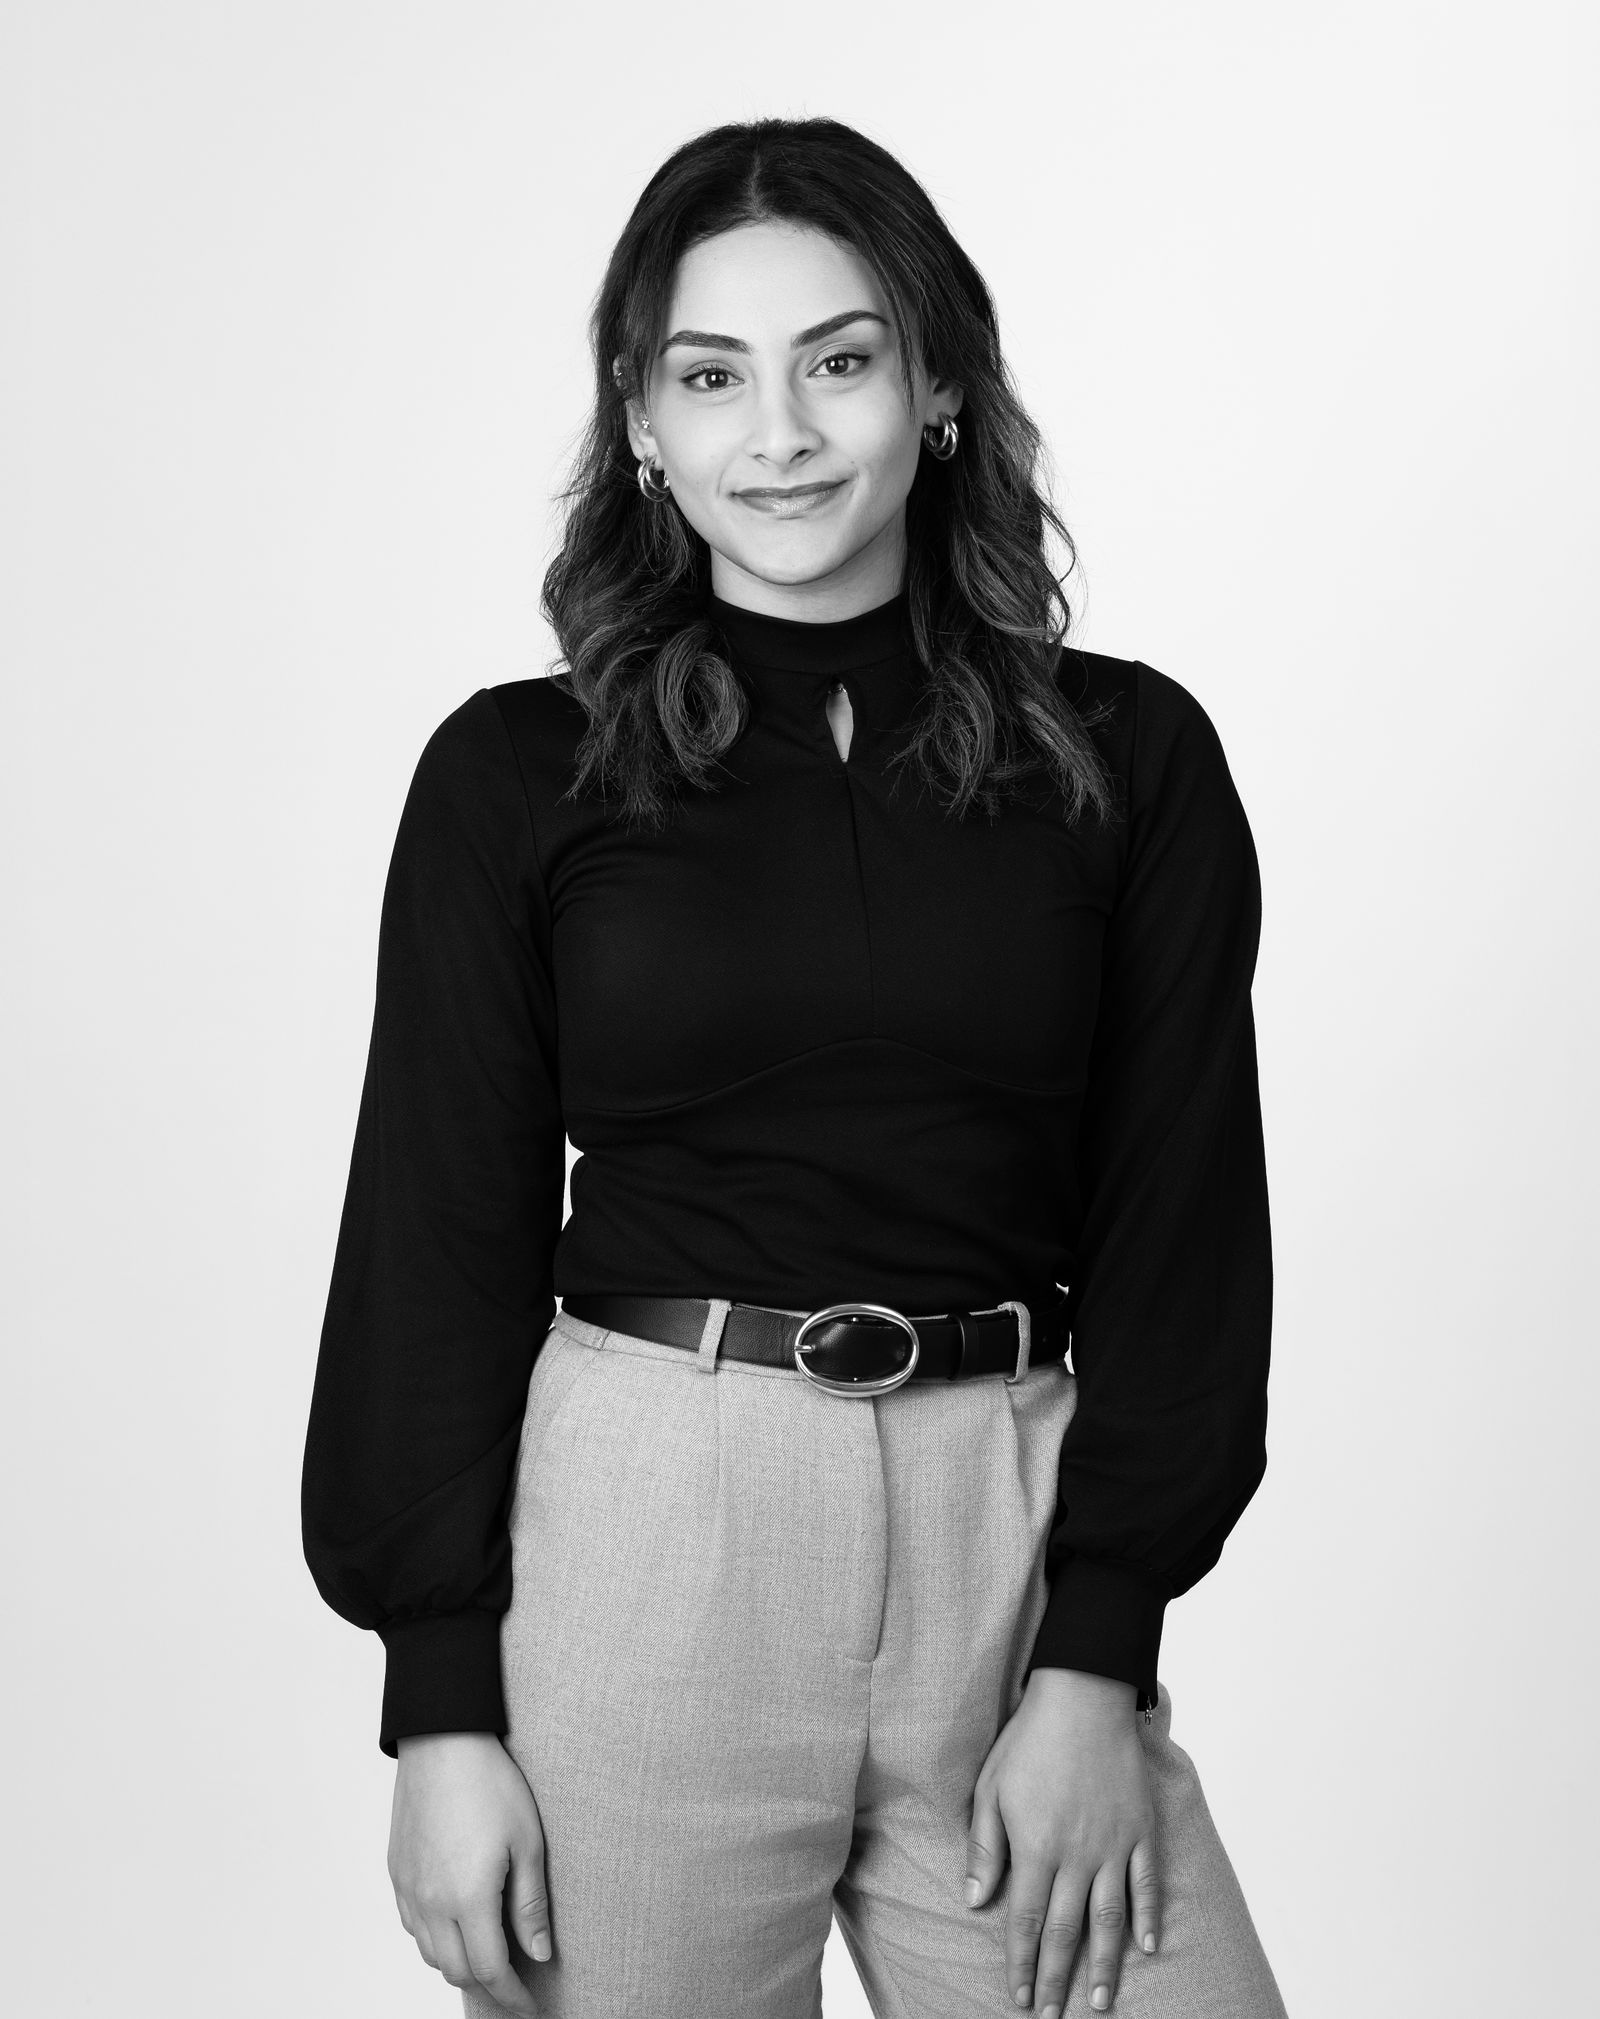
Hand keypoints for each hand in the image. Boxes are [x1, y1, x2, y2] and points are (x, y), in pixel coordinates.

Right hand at [389, 1731, 550, 2015]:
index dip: (511, 1995)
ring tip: (486, 1955)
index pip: (489, 1970)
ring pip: (430, 1953)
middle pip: (456, 1970)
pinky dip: (434, 1939)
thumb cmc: (489, 1782)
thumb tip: (539, 1953)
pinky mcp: (396, 1871)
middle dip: (487, 1985)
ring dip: (458, 1962)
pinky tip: (455, 1924)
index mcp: (468, 1897)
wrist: (441, 1739)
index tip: (529, 2005)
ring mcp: (409, 1888)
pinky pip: (412, 1925)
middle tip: (513, 1983)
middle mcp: (431, 1902)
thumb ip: (531, 1904)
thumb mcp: (528, 1841)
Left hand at [965, 1668, 1158, 2015]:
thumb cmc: (1029, 1740)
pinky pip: (1148, 1885)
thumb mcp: (990, 1789)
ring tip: (1100, 2003)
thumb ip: (985, 1848)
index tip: (1019, 1998)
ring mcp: (1114, 1845)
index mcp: (1036, 1847)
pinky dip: (1149, 1918)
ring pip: (1110, 1920)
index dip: (1021, 1964)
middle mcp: (1077, 1856)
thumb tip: (975, 1901)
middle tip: (1052, 2015)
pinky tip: (1148, 1947)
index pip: (1025, 1921)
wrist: (1083, 1697)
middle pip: (1065, 1930)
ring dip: (1105, 1967)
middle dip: (1056, 1977)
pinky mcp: (1142, 1831)